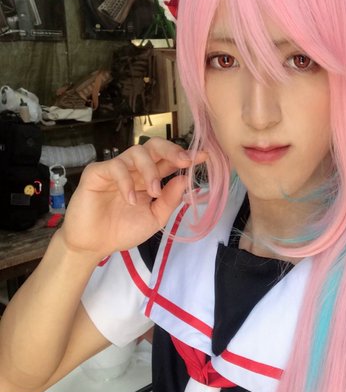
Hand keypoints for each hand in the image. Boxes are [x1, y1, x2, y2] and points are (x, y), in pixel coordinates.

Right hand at [59, 138, 206, 256]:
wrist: (94, 245)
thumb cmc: (123, 230)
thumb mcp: (154, 218)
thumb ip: (170, 200)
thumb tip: (186, 180)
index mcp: (149, 178)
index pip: (168, 161)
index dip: (185, 156)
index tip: (204, 156)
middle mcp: (134, 169)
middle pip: (154, 146)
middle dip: (172, 150)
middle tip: (185, 161)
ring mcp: (116, 169)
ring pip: (137, 152)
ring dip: (151, 170)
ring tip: (154, 192)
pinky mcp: (97, 173)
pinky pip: (115, 167)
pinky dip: (127, 182)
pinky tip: (131, 199)